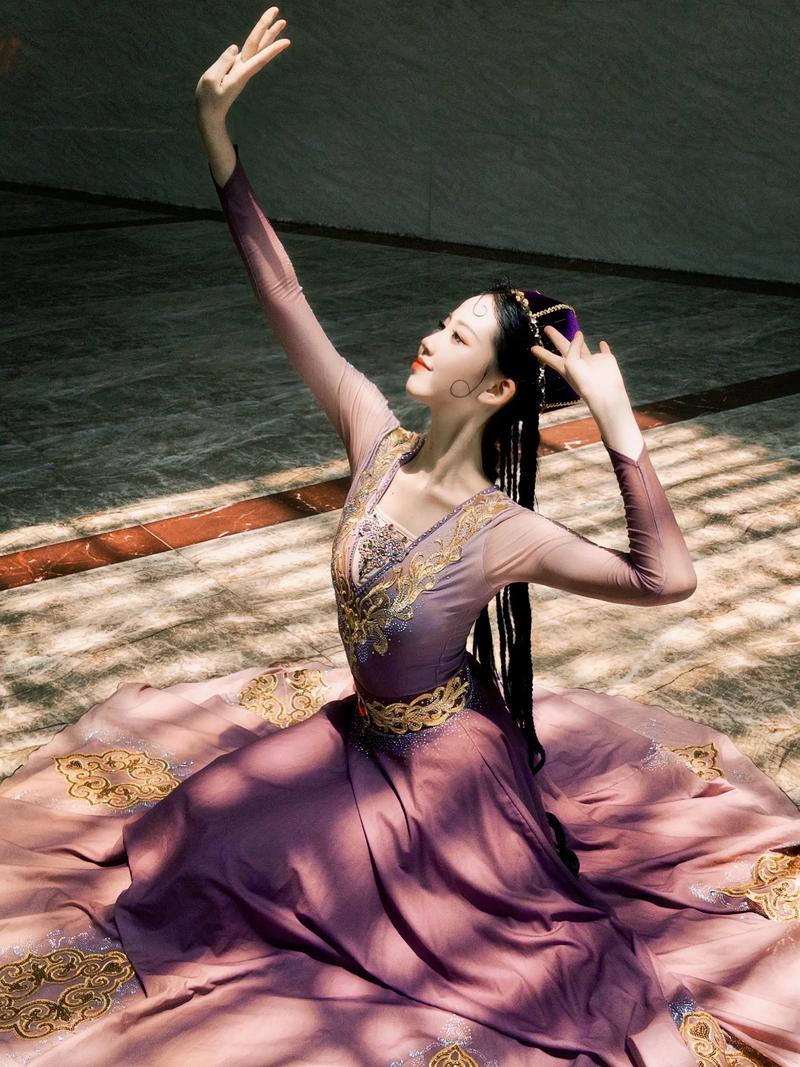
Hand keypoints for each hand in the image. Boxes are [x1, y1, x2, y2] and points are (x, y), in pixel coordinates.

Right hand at [194, 7, 290, 127]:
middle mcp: (243, 70)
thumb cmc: (208, 99)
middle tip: (281, 17)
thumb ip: (223, 62)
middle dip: (269, 31)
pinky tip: (262, 36)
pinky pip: (248, 54)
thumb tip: (234, 48)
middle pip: (259, 47)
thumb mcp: (211, 79)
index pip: (258, 58)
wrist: (210, 115)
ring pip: (256, 49)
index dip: (272, 49)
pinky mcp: (236, 71)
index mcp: (239, 74)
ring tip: (280, 23)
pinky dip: (258, 43)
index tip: (287, 42)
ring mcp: (240, 70)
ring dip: (268, 35)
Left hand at [531, 325, 627, 409]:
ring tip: (578, 332)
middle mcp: (577, 363)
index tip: (532, 348)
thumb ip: (573, 347)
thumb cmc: (583, 381)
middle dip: (556, 338)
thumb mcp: (571, 362)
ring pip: (583, 346)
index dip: (542, 353)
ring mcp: (591, 361)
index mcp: (565, 367)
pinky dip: (603, 347)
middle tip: (547, 328)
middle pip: (564, 346)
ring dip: (579, 340)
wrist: (604, 392)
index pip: (550, 358)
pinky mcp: (605, 359)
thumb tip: (578, 334)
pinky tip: (602, 343)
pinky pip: (604, 351)